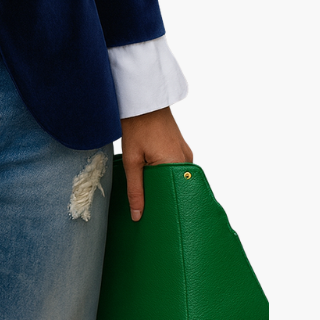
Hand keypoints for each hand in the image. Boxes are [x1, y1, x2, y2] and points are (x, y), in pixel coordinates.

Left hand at [120, 106, 193, 221]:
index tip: (154, 219)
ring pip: (174, 177)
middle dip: (162, 198)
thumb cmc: (137, 127)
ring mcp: (184, 153)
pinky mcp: (180, 148)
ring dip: (162, 184)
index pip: (175, 196)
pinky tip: (151, 177)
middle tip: (148, 210)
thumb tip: (138, 215)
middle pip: (176, 188)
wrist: (142, 101)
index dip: (164, 208)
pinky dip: (164, 173)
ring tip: (148, 195)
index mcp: (177, 164)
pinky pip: (174, 167)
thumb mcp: (132, 161)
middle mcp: (186, 160)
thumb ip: (136, 189)